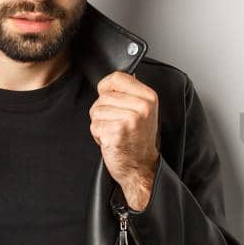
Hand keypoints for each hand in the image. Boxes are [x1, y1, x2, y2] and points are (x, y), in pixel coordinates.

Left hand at [90, 71, 158, 209]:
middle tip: (118, 124)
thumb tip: (112, 79)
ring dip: (100, 124)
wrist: (141, 167)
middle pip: (103, 96)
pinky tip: (111, 141)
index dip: (107, 89)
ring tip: (115, 132)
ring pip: (96, 110)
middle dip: (103, 111)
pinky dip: (98, 136)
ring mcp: (130, 120)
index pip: (116, 77)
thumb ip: (129, 93)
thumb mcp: (142, 111)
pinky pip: (94, 126)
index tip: (114, 102)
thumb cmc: (138, 140)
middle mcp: (142, 107)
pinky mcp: (117, 132)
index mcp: (149, 97)